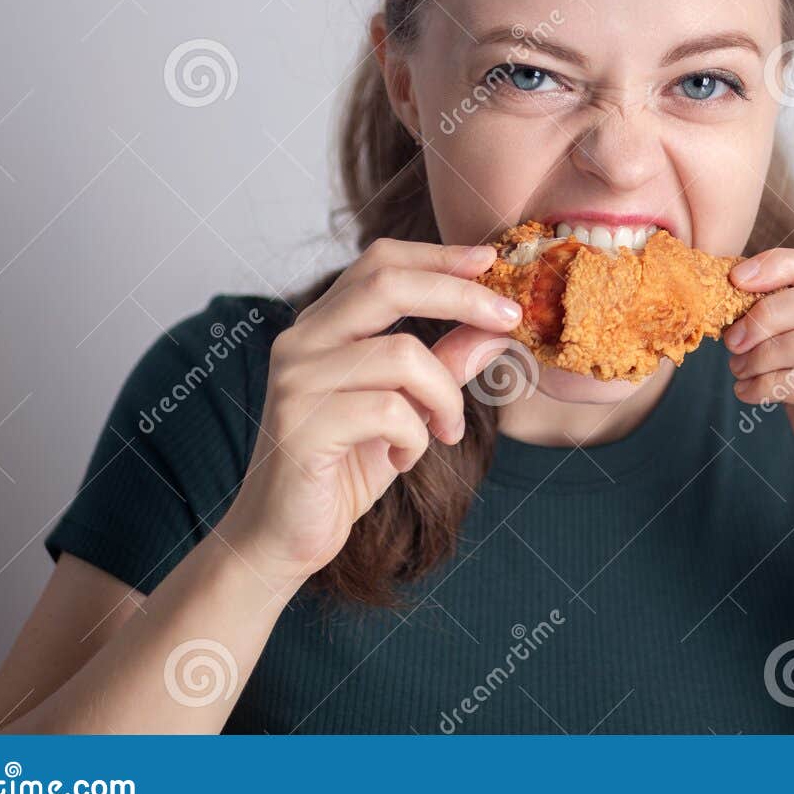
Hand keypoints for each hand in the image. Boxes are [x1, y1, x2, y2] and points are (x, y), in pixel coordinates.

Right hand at [216, 239, 521, 591]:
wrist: (283, 537)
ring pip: (403, 354)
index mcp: (323, 325)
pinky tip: (405, 459)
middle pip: (388, 284)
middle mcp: (302, 340)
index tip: (490, 260)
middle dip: (460, 294)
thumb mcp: (408, 409)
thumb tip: (495, 329)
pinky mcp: (301, 425)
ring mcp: (297, 380)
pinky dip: (417, 437)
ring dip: (445, 397)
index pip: (380, 261)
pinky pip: (389, 412)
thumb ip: (444, 364)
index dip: (439, 256)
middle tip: (509, 318)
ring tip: (446, 431)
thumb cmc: (344, 468)